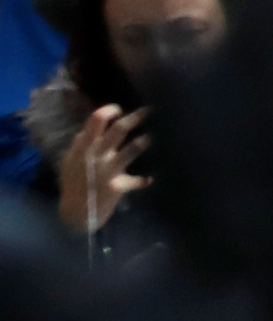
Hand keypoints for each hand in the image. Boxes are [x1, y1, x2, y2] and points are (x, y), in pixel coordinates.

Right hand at [51, 102, 141, 235]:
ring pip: (131, 150)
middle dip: (135, 118)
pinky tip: (150, 179)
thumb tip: (90, 127)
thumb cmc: (74, 183)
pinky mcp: (117, 186)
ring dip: (144, 141)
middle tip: (149, 110)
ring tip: (153, 136)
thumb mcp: (71, 161)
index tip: (119, 108)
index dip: (108, 111)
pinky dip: (144, 179)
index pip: (94, 121)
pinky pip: (136, 180)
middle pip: (119, 130)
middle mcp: (96, 155)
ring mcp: (108, 170)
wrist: (75, 212)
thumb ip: (80, 144)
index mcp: (83, 147)